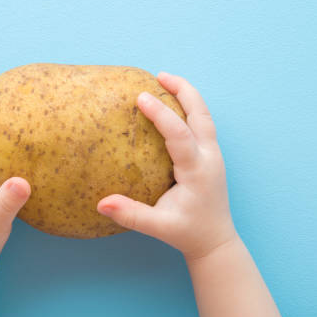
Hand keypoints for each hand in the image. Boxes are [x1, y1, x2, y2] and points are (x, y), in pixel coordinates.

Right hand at [97, 72, 236, 260]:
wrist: (215, 241)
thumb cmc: (187, 233)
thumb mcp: (158, 227)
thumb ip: (131, 215)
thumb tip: (102, 204)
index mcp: (197, 171)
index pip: (179, 134)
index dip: (161, 114)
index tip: (141, 96)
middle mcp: (209, 158)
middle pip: (201, 114)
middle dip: (183, 90)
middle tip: (159, 75)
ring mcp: (213, 155)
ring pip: (205, 116)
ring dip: (187, 96)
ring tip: (165, 81)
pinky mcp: (210, 156)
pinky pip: (202, 124)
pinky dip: (189, 108)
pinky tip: (173, 105)